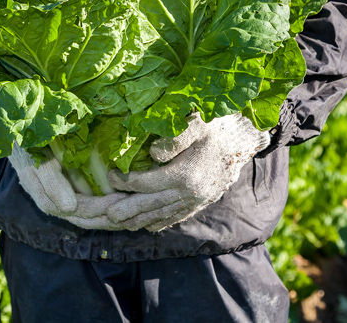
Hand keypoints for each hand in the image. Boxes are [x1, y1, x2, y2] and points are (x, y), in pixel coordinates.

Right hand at [8, 144, 129, 229]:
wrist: (14, 124)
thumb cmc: (25, 139)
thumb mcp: (34, 156)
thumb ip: (50, 180)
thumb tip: (69, 208)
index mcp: (43, 195)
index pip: (76, 211)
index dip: (99, 209)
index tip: (121, 201)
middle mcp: (51, 200)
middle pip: (84, 217)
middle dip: (109, 215)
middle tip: (134, 209)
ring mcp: (57, 195)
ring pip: (86, 214)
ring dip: (108, 215)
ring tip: (131, 210)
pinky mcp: (64, 187)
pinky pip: (85, 203)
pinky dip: (102, 206)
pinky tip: (119, 202)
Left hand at [106, 113, 270, 231]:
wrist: (244, 137)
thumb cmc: (217, 124)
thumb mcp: (195, 122)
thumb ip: (174, 138)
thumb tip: (153, 155)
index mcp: (186, 175)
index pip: (146, 183)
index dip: (125, 181)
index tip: (109, 175)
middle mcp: (191, 194)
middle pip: (149, 206)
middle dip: (124, 210)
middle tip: (102, 213)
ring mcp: (197, 201)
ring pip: (160, 217)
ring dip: (137, 221)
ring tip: (116, 222)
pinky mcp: (201, 203)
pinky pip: (175, 218)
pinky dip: (157, 223)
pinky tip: (145, 224)